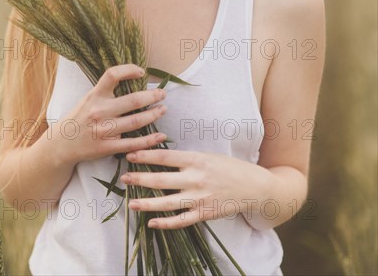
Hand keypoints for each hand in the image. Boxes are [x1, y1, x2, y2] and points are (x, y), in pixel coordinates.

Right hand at [53, 64, 168, 165]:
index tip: (141, 72)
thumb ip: (105, 92)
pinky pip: (133, 143)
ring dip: (154, 115)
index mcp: (94, 96)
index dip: (129, 70)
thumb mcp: (87, 100)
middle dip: (152, 96)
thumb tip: (132, 81)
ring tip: (162, 110)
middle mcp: (99, 111)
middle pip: (133, 101)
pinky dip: (149, 140)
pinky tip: (160, 136)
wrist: (62, 144)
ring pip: (136, 122)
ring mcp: (103, 130)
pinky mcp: (106, 147)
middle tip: (162, 94)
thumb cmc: (78, 119)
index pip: (112, 75)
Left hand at [120, 149, 274, 228]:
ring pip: (168, 203)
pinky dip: (166, 223)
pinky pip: (181, 220)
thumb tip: (159, 156)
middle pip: (162, 180)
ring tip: (131, 203)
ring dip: (147, 203)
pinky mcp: (205, 214)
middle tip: (124, 178)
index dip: (145, 156)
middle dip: (140, 179)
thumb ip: (186, 158)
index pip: (165, 157)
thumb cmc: (229, 167)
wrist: (255, 187)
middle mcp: (197, 179)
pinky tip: (151, 223)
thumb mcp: (208, 155)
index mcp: (197, 160)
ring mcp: (200, 198)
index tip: (130, 155)